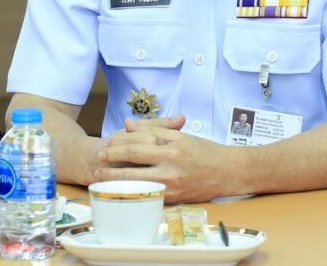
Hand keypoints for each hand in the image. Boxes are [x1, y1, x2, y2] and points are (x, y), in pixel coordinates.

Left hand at [96, 124, 236, 202]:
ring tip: (100, 178)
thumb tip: (128, 125)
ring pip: (135, 184)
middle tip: (97, 160)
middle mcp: (170, 169)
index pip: (137, 146)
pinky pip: (146, 196)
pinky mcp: (172, 200)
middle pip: (132, 166)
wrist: (228, 173)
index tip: (105, 144)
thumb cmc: (205, 152)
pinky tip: (119, 190)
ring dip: (115, 181)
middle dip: (110, 164)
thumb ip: (153, 129)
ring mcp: (171, 187)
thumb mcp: (180, 135)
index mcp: (172, 149)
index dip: (118, 145)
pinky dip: (130, 192)